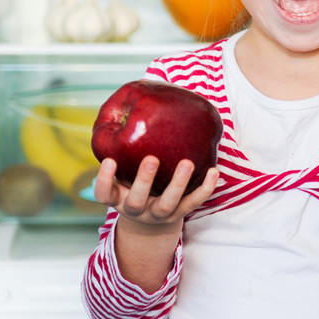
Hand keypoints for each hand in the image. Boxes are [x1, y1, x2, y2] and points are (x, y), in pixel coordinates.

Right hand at [94, 155, 218, 229]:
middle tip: (151, 159)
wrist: (150, 220)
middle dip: (144, 180)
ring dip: (177, 183)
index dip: (104, 180)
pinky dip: (204, 189)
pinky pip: (193, 203)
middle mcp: (135, 209)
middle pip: (136, 201)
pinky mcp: (179, 214)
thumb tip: (136, 98)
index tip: (110, 161)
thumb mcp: (124, 172)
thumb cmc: (134, 182)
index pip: (104, 194)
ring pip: (166, 204)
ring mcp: (157, 214)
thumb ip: (125, 148)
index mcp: (117, 198)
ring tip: (187, 163)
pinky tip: (213, 172)